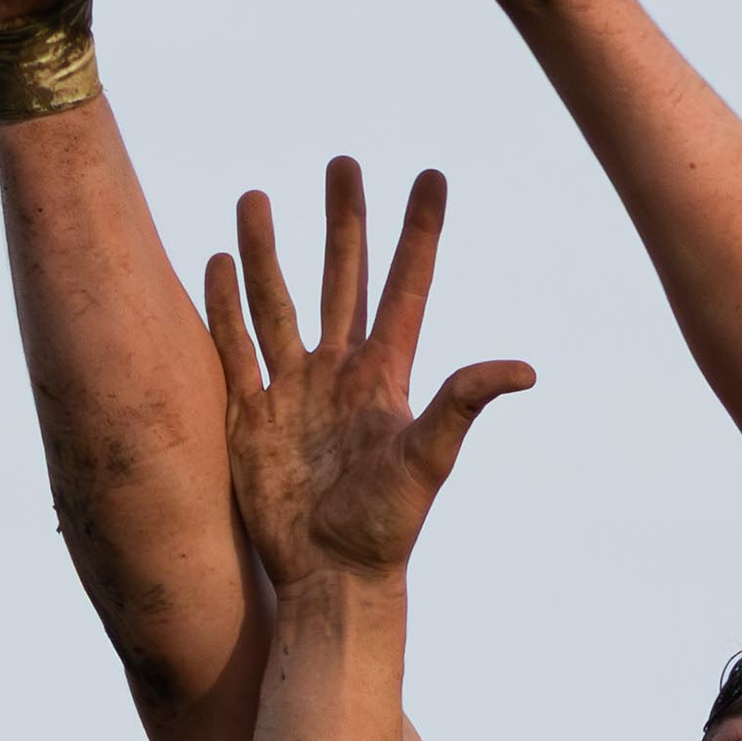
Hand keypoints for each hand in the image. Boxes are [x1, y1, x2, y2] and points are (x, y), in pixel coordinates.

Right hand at [204, 159, 533, 596]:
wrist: (330, 577)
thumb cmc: (387, 526)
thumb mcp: (429, 460)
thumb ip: (463, 405)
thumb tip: (525, 369)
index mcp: (385, 375)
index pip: (405, 287)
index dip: (418, 233)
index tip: (431, 175)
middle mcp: (339, 373)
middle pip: (340, 278)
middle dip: (342, 222)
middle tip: (342, 163)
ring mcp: (293, 391)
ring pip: (277, 303)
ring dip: (268, 251)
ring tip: (256, 197)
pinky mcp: (251, 417)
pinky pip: (234, 350)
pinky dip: (222, 308)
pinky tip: (216, 263)